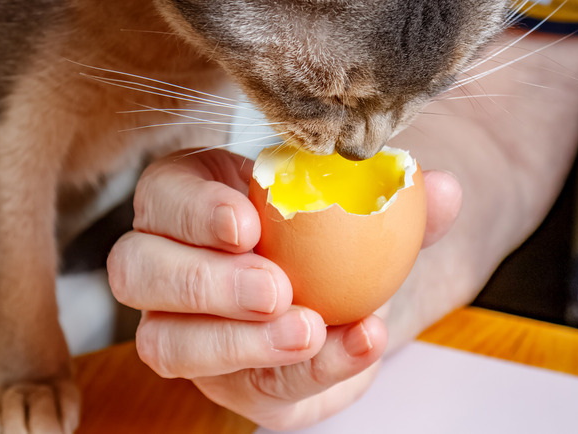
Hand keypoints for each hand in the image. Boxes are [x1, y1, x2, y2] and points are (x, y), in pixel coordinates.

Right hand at [107, 148, 461, 429]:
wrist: (350, 285)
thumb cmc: (334, 225)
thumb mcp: (362, 198)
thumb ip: (396, 193)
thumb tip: (440, 189)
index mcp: (187, 198)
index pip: (161, 195)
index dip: (192, 209)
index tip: (247, 219)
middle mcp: (166, 262)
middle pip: (137, 272)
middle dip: (204, 284)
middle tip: (275, 288)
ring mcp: (182, 327)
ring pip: (164, 344)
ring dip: (238, 343)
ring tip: (308, 329)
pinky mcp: (222, 378)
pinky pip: (244, 388)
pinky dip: (305, 372)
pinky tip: (356, 344)